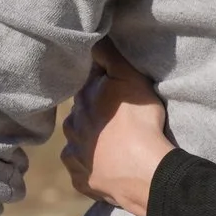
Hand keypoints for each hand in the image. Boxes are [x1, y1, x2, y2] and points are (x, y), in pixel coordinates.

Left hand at [60, 42, 173, 215]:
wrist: (143, 171)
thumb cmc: (140, 122)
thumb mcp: (129, 78)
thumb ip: (109, 55)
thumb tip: (92, 37)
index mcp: (83, 99)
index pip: (86, 84)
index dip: (99, 84)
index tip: (111, 87)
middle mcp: (72, 125)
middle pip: (80, 113)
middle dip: (92, 113)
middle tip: (115, 117)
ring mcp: (75, 154)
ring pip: (79, 141)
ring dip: (90, 139)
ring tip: (113, 143)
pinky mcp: (81, 178)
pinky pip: (82, 169)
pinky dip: (92, 166)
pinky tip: (108, 165)